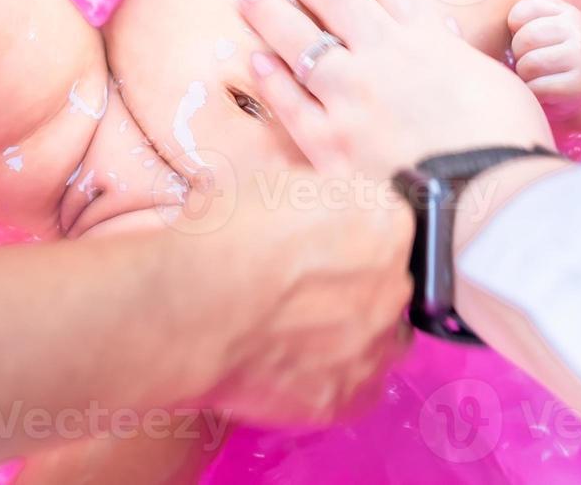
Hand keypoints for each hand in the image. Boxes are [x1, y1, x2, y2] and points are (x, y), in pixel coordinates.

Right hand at [187, 164, 413, 425]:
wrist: (186, 310)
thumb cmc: (222, 236)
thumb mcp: (273, 179)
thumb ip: (316, 192)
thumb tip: (322, 196)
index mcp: (385, 222)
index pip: (386, 221)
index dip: (349, 227)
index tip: (319, 236)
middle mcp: (394, 286)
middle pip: (387, 280)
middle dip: (354, 279)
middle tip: (303, 284)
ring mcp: (375, 348)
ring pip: (378, 338)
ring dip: (351, 330)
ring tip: (298, 328)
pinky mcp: (350, 400)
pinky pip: (355, 387)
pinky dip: (332, 376)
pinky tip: (293, 364)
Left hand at [237, 0, 552, 179]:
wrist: (487, 196)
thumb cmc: (509, 145)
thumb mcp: (497, 84)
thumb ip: (459, 62)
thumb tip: (447, 47)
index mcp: (429, 41)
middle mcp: (383, 58)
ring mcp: (351, 99)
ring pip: (301, 42)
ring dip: (271, 11)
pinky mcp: (330, 144)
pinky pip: (291, 104)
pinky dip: (272, 81)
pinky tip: (255, 60)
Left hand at [506, 0, 580, 122]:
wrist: (568, 90)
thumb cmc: (535, 55)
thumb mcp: (522, 29)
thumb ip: (497, 18)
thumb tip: (449, 24)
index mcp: (558, 7)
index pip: (518, 15)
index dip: (513, 33)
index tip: (524, 41)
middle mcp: (575, 24)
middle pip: (525, 39)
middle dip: (519, 56)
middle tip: (529, 62)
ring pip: (530, 64)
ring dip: (525, 76)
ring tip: (535, 75)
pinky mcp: (580, 83)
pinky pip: (539, 88)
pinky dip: (534, 93)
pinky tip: (544, 91)